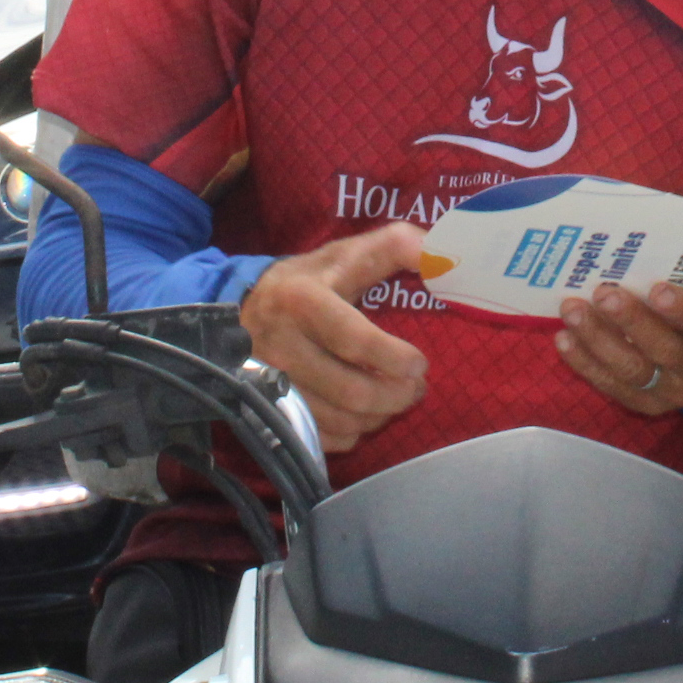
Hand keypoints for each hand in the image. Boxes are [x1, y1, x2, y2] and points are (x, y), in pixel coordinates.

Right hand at [242, 225, 431, 450]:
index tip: (420, 364)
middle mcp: (282, 344)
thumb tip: (441, 252)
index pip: (354, 340)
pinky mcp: (269, 408)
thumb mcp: (345, 254)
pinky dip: (352, 432)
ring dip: (378, 415)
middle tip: (416, 387)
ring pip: (339, 419)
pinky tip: (364, 414)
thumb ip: (395, 246)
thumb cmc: (308, 282)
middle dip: (396, 395)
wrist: (241, 309)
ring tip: (395, 398)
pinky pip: (322, 436)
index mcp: (302, 300)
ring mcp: (271, 382)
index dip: (394, 358)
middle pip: (351, 390)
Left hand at [557, 280, 682, 416]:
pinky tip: (565, 338)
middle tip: (604, 292)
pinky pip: (612, 385)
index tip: (657, 288)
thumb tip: (646, 240)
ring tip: (573, 310)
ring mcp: (675, 393)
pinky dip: (585, 362)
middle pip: (666, 351)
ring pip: (634, 371)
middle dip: (631, 321)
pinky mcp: (646, 403)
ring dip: (598, 339)